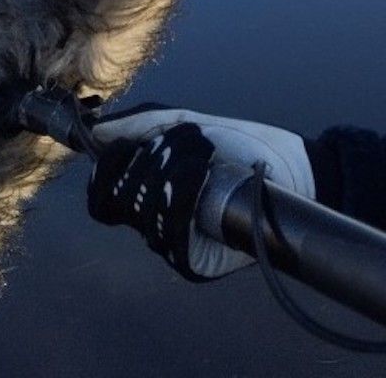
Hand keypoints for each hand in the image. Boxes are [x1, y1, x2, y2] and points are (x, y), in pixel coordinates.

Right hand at [86, 104, 314, 280]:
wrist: (289, 166)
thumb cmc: (241, 145)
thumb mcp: (190, 124)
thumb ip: (143, 125)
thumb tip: (96, 131)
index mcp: (147, 193)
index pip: (102, 200)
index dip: (103, 174)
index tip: (120, 146)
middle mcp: (154, 223)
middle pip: (120, 202)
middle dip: (146, 163)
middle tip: (178, 143)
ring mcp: (173, 244)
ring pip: (145, 218)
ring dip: (172, 174)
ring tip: (202, 155)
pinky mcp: (195, 261)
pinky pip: (172, 237)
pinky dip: (185, 197)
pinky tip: (204, 175)